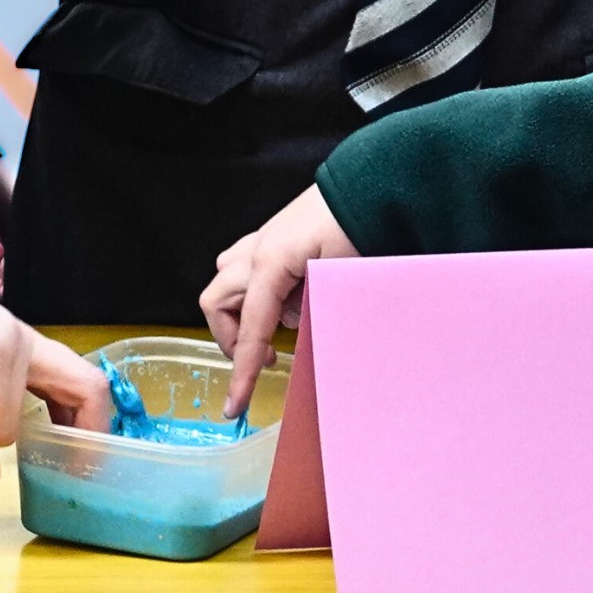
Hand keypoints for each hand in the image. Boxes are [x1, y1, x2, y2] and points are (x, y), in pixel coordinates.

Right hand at [205, 183, 358, 408]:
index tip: (235, 406)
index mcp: (270, 263)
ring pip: (228, 282)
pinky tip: (293, 292)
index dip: (241, 372)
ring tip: (290, 317)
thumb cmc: (362, 228)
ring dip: (246, 310)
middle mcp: (256, 250)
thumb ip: (315, 315)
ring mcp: (261, 239)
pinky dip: (259, 290)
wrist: (374, 186)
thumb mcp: (341, 281)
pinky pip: (247, 267)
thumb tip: (303, 344)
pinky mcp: (273, 235)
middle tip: (268, 355)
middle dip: (235, 336)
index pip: (249, 329)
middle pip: (218, 304)